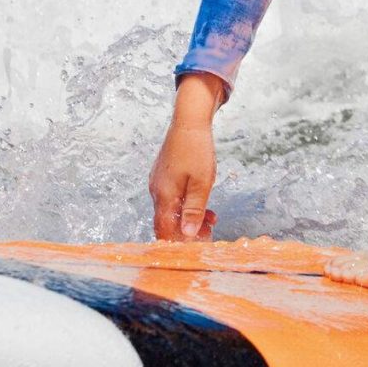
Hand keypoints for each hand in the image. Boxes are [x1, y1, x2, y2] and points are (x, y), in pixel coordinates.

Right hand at [149, 73, 225, 239]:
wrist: (189, 121)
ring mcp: (158, 182)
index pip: (164, 230)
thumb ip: (194, 209)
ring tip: (211, 218)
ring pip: (171, 210)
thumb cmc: (196, 149)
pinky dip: (186, 204)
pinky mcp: (163, 175)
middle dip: (187, 231)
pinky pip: (171, 198)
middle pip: (167, 222)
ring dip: (189, 217)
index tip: (197, 244)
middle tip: (209, 231)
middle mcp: (156, 191)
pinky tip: (201, 202)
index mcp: (164, 195)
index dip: (178, 242)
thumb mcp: (202, 183)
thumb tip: (188, 233)